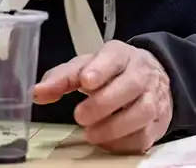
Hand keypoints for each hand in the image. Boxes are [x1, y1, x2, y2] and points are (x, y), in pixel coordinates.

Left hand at [32, 41, 172, 153]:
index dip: (100, 69)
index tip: (85, 81)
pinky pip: (145, 134)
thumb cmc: (110, 72)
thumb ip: (61, 78)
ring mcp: (154, 97)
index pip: (113, 57)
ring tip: (91, 134)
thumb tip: (37, 93)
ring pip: (142, 111)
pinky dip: (124, 141)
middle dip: (103, 103)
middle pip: (130, 85)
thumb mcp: (84, 68)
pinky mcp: (158, 122)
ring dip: (114, 126)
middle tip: (79, 116)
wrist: (150, 78)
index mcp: (120, 54)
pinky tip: (107, 141)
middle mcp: (141, 73)